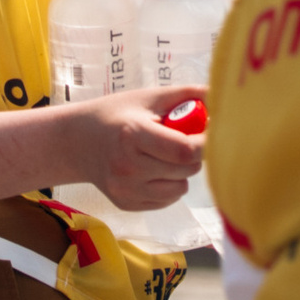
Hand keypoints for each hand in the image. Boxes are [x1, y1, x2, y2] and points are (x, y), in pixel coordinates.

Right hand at [63, 84, 206, 211]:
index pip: (185, 150)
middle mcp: (128, 168)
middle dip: (194, 154)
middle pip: (187, 169)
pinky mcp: (127, 204)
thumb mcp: (148, 97)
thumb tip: (223, 97)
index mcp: (133, 136)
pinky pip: (167, 199)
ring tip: (163, 154)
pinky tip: (152, 168)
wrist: (76, 142)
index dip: (205, 142)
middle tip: (183, 138)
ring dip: (182, 171)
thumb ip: (187, 95)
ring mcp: (126, 191)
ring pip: (181, 187)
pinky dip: (168, 184)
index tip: (210, 131)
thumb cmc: (116, 114)